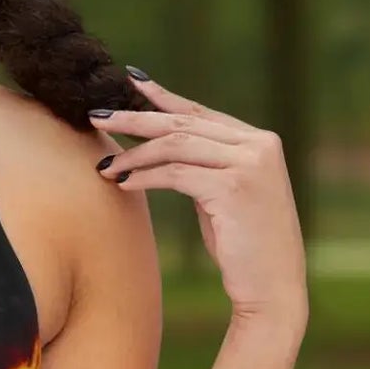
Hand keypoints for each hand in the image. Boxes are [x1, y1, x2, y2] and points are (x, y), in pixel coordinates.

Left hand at [91, 69, 307, 325]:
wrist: (272, 289)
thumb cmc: (243, 247)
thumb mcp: (224, 196)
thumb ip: (205, 166)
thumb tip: (158, 146)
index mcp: (259, 141)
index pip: (200, 112)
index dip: (162, 97)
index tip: (130, 80)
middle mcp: (259, 145)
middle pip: (184, 123)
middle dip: (136, 117)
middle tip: (96, 116)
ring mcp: (249, 164)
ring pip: (177, 145)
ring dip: (134, 154)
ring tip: (104, 164)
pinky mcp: (234, 188)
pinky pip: (176, 174)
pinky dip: (144, 176)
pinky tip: (121, 183)